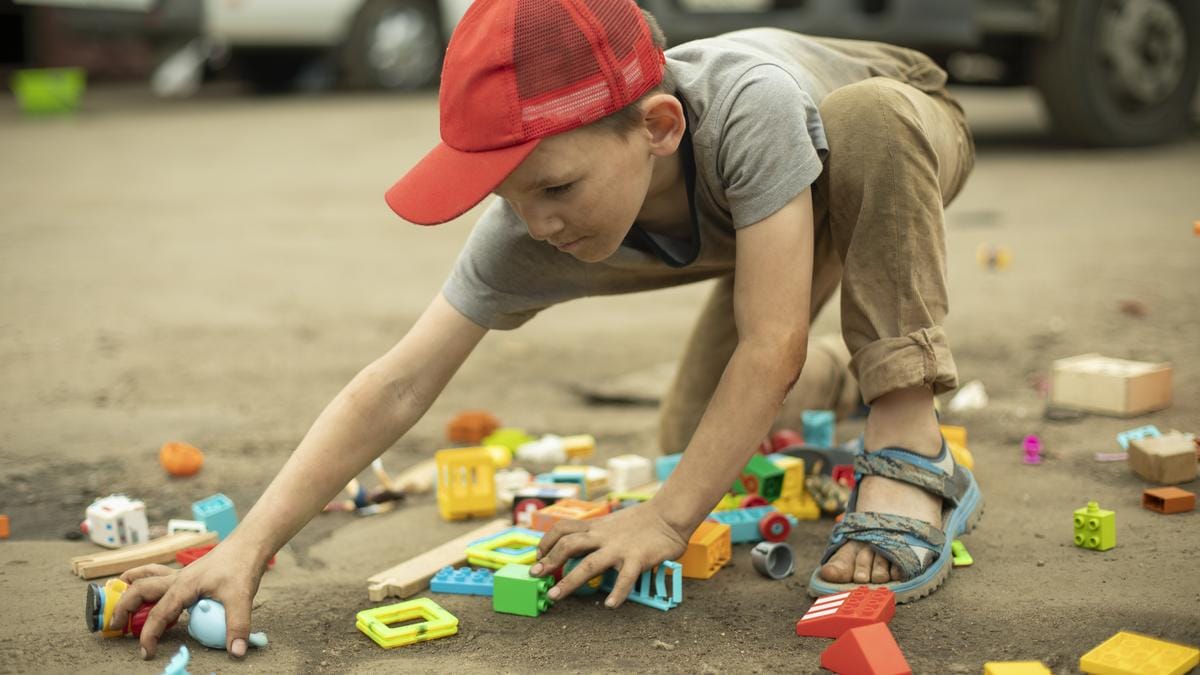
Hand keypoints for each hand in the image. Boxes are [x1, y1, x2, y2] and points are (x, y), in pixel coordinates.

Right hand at [110, 539, 266, 659]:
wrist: (249, 544)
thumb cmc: (242, 566)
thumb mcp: (242, 598)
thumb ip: (237, 625)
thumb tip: (236, 652)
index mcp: (184, 586)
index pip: (159, 615)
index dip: (149, 635)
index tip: (146, 652)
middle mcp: (177, 579)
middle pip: (140, 589)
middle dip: (123, 607)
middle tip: (114, 626)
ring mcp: (181, 574)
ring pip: (146, 577)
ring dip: (129, 586)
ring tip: (115, 594)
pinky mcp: (188, 574)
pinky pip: (159, 576)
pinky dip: (145, 580)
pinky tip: (146, 589)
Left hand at [530, 501, 688, 607]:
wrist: (669, 514)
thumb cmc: (642, 521)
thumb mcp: (612, 522)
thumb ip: (596, 533)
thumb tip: (578, 547)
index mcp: (597, 527)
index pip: (563, 528)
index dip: (546, 541)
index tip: (538, 556)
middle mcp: (603, 536)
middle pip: (569, 545)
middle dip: (549, 560)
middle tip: (535, 576)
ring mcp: (620, 548)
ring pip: (589, 564)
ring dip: (569, 581)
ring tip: (555, 596)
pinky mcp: (638, 559)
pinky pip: (625, 578)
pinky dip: (617, 593)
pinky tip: (610, 605)